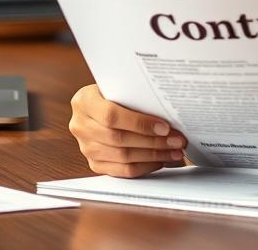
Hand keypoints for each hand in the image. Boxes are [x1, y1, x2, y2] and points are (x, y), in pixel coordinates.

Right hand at [68, 84, 187, 177]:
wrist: (98, 103)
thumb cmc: (114, 92)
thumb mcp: (118, 86)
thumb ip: (134, 96)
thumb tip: (168, 110)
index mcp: (84, 101)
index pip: (111, 116)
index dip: (139, 123)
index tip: (164, 127)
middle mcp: (80, 126)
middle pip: (119, 139)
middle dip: (153, 142)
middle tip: (177, 140)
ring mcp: (86, 147)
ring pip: (122, 157)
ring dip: (154, 156)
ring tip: (175, 151)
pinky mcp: (94, 163)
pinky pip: (122, 171)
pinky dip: (145, 167)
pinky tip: (161, 160)